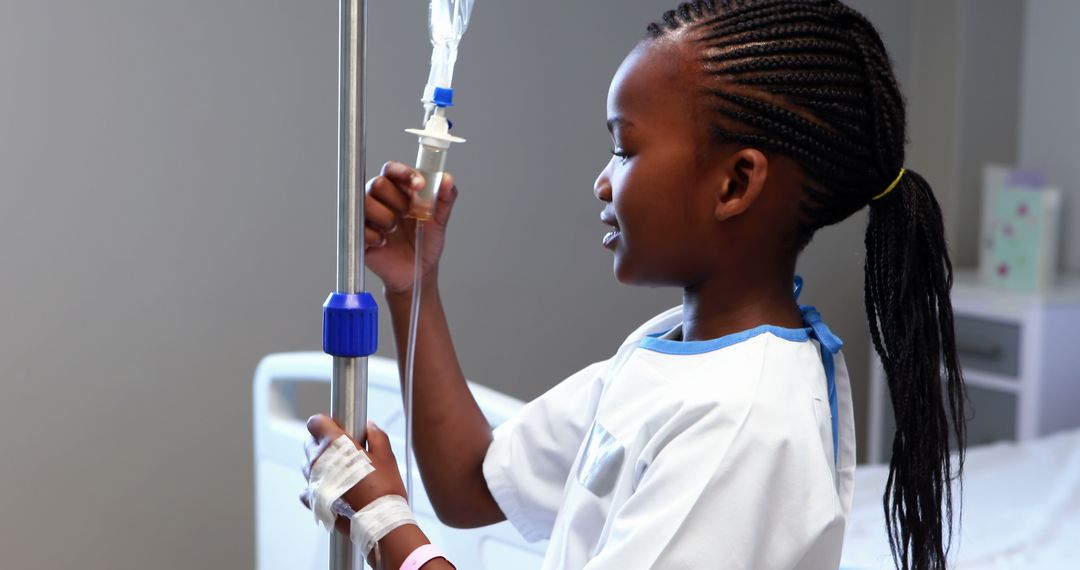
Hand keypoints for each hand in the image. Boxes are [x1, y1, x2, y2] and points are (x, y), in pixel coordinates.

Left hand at [301, 415, 407, 533]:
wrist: (379, 521)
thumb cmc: (384, 488)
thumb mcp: (386, 456)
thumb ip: (376, 436)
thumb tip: (369, 427)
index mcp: (334, 444)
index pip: (316, 422)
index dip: (327, 423)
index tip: (338, 428)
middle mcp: (318, 461)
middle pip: (311, 443)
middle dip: (325, 444)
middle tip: (344, 452)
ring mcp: (313, 481)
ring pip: (308, 465)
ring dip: (321, 465)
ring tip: (341, 473)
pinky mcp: (312, 500)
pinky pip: (307, 488)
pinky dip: (317, 486)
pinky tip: (333, 489)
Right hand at [364, 161, 458, 293]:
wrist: (417, 272)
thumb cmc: (425, 243)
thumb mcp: (439, 220)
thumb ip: (444, 198)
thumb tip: (447, 178)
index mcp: (398, 190)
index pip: (392, 169)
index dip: (404, 173)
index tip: (419, 185)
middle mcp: (380, 199)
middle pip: (378, 183)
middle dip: (397, 200)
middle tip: (408, 214)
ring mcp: (367, 216)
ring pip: (366, 202)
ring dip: (386, 217)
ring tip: (395, 229)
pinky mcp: (359, 234)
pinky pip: (360, 227)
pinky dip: (375, 236)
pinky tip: (384, 243)